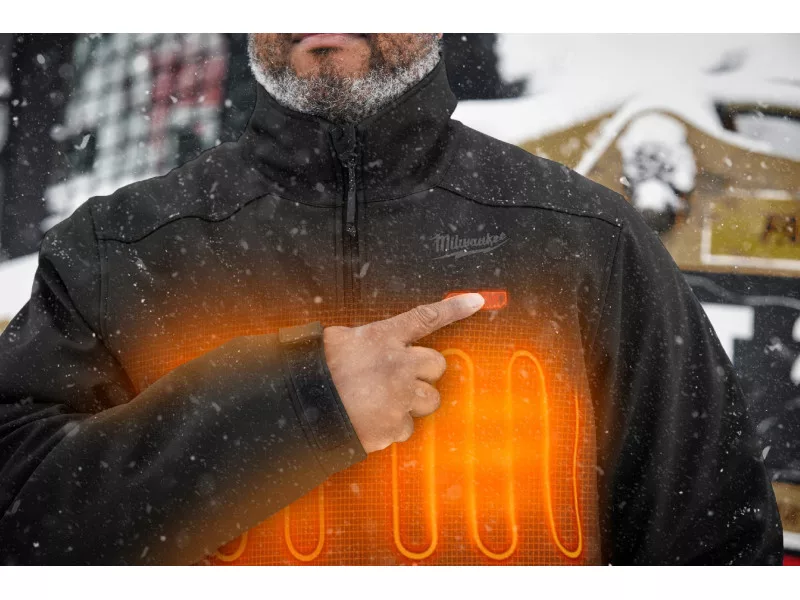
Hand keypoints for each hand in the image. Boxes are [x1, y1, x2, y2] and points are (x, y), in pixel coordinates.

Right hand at [323, 293, 484, 452]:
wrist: (303, 408)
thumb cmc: (314, 371)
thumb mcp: (335, 341)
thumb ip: (361, 339)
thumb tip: (361, 341)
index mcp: (384, 337)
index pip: (425, 317)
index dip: (454, 308)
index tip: (476, 301)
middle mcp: (399, 364)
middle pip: (436, 365)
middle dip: (423, 373)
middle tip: (399, 379)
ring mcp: (401, 396)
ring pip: (430, 399)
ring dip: (413, 402)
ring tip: (383, 403)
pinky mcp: (395, 425)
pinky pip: (407, 427)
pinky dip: (392, 427)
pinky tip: (370, 422)